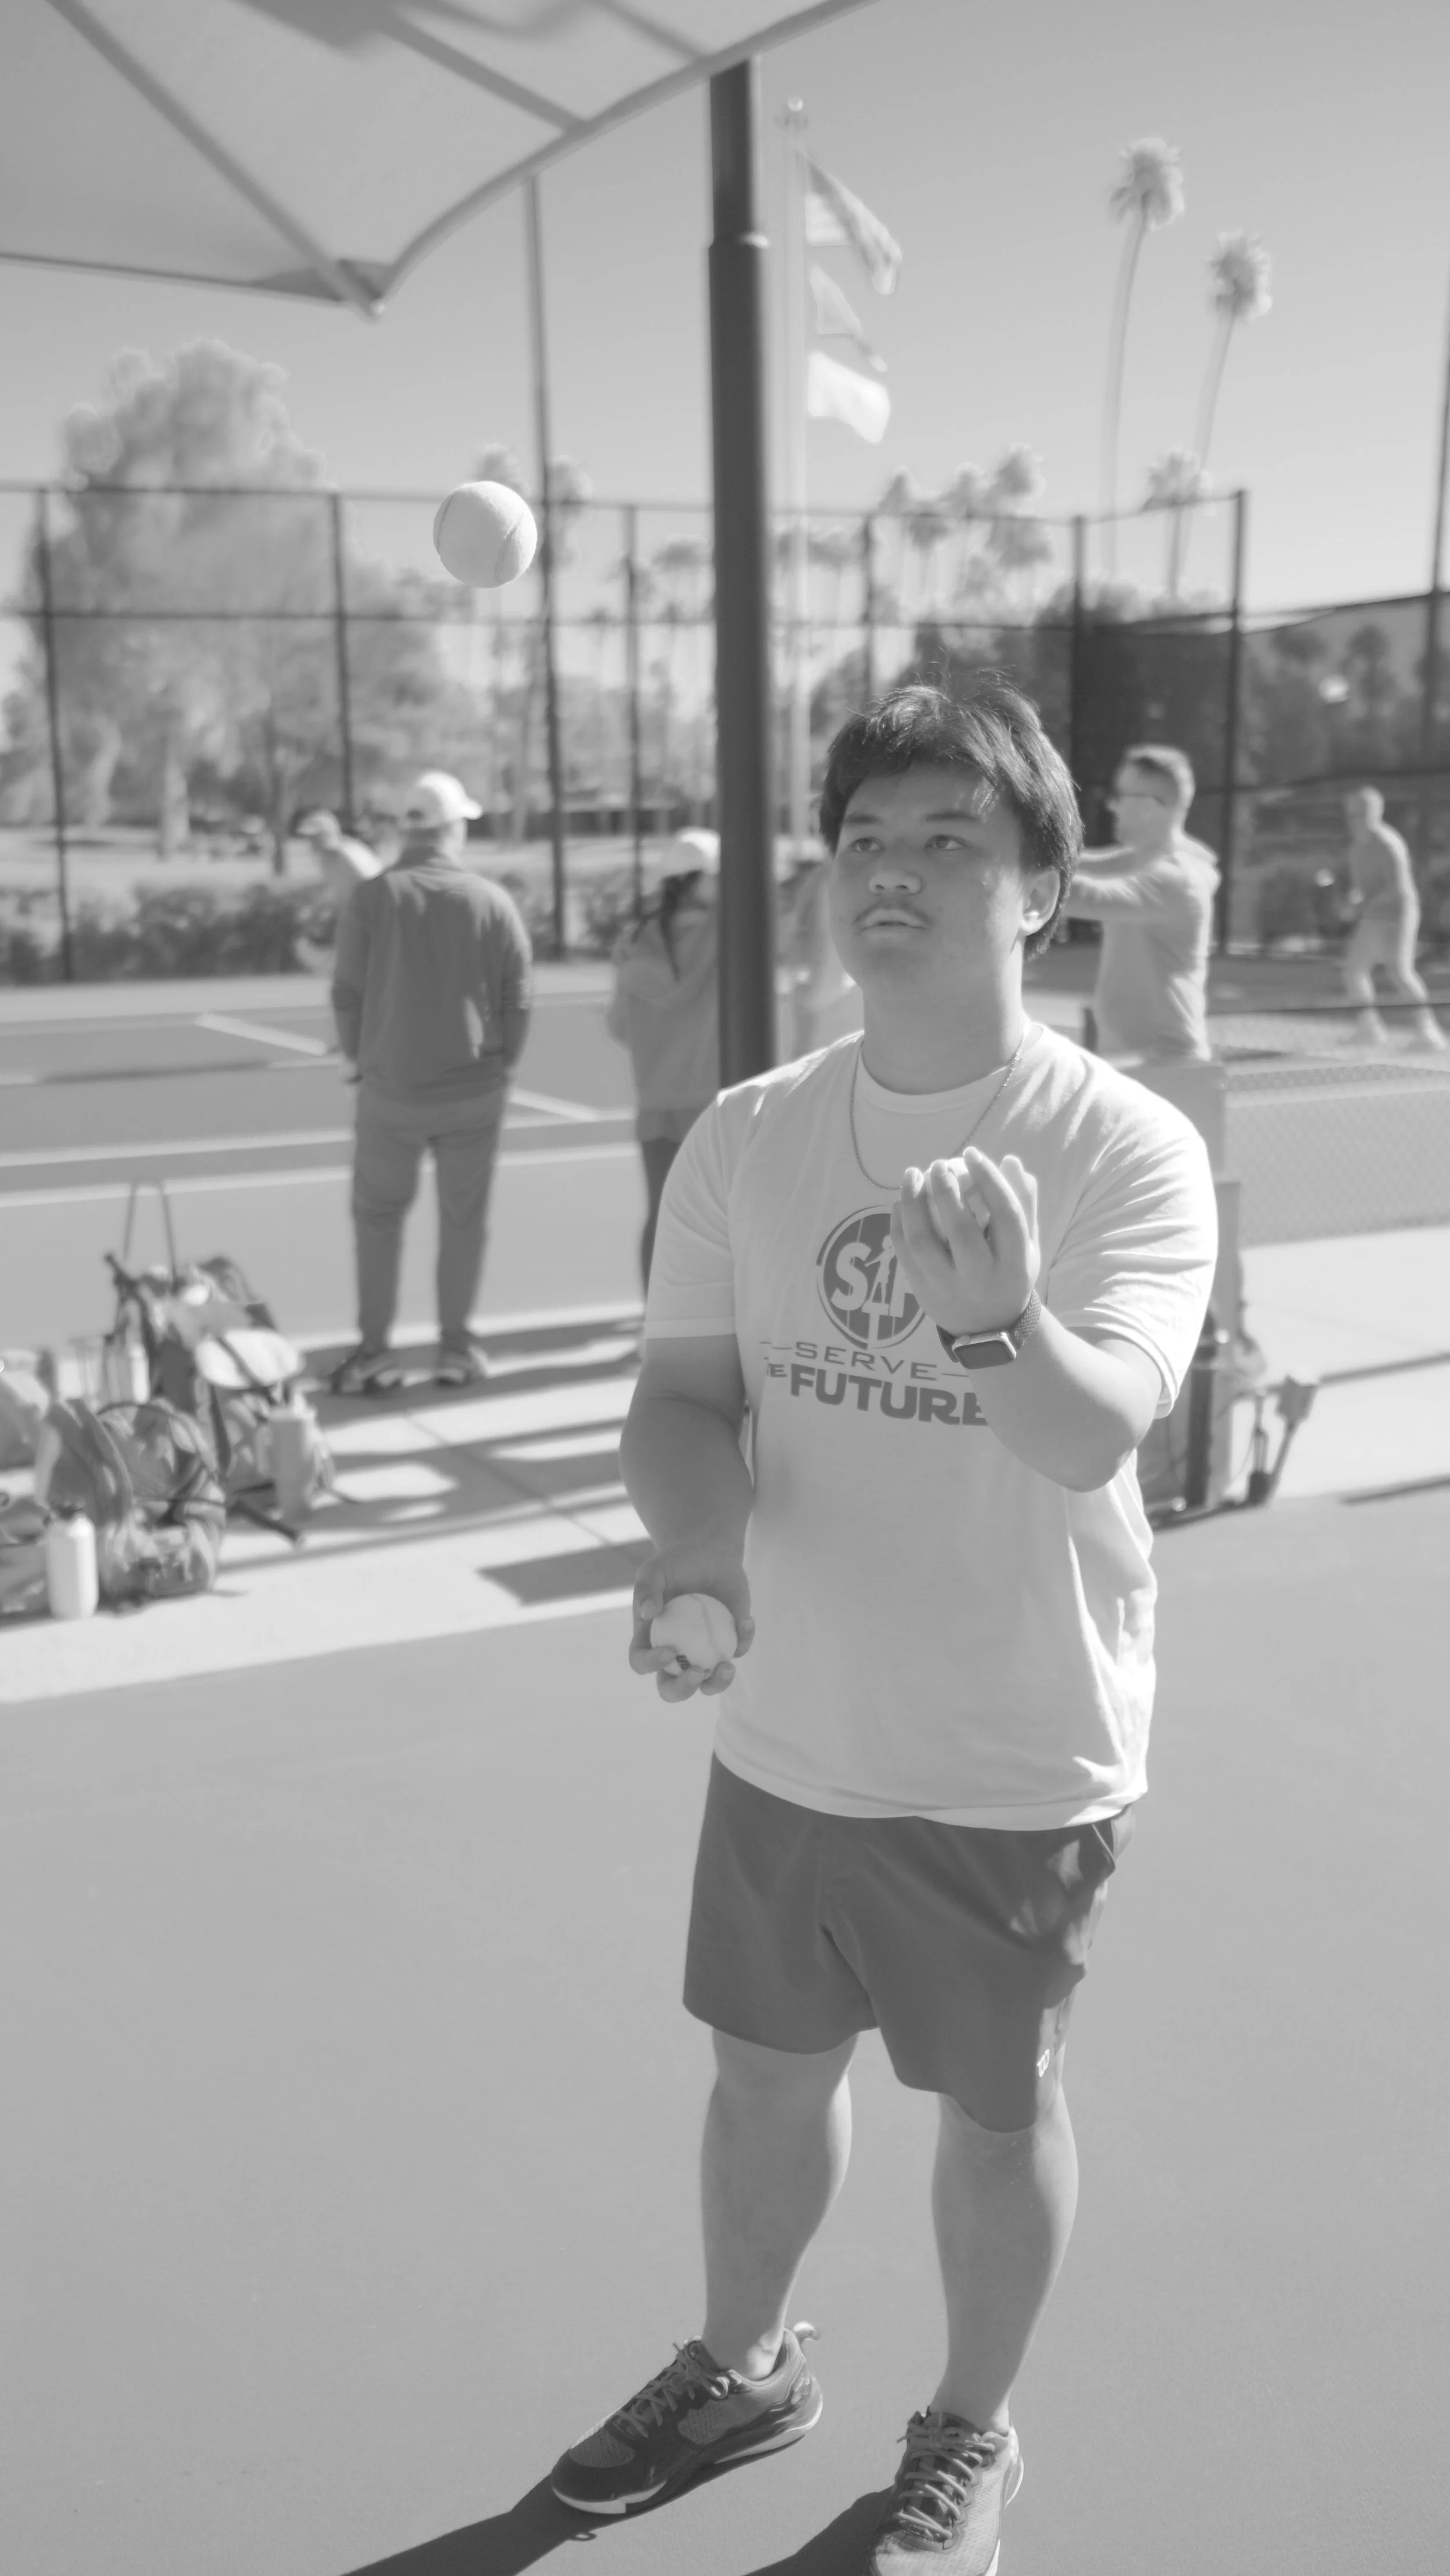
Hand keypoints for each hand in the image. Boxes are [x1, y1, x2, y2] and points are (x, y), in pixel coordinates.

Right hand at [630, 1552, 753, 1702]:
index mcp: (650, 1639)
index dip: (651, 1663)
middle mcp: (675, 1653)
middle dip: (683, 1689)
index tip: (668, 1650)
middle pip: (672, 1688)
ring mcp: (703, 1651)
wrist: (708, 1552)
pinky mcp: (729, 1642)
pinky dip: (744, 1640)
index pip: (642, 1662)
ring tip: (728, 1667)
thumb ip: (646, 1589)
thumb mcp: (655, 1569)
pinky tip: (746, 1620)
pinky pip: (738, 1651)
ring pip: (708, 1683)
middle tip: (698, 1673)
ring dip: (717, 1684)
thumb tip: (647, 1614)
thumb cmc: (675, 1562)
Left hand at [890, 1149, 1039, 1338]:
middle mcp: (982, 1276)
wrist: (989, 1329)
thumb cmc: (1009, 1272)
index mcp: (1015, 1261)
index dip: (989, 1179)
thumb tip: (1011, 1160)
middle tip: (938, 1163)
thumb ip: (1024, 1203)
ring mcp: (948, 1286)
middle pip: (961, 1229)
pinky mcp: (922, 1291)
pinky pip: (904, 1253)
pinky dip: (898, 1223)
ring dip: (913, 1203)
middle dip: (946, 1190)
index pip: (1005, 1213)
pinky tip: (899, 1201)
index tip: (971, 1153)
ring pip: (924, 1241)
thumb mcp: (1027, 1244)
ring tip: (913, 1174)